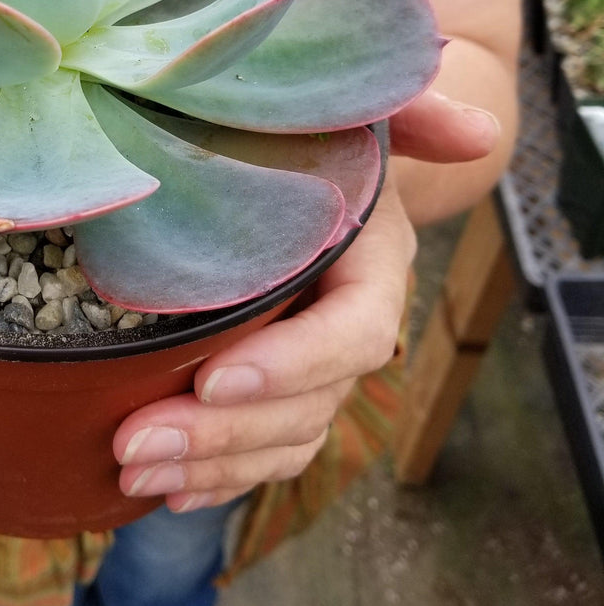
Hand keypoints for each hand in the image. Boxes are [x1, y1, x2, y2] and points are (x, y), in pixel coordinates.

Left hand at [112, 88, 498, 510]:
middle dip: (223, 433)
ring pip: (282, 438)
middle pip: (306, 404)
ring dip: (209, 465)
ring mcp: (315, 366)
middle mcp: (348, 326)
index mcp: (373, 266)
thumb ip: (412, 114)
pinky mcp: (281, 387)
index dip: (292, 362)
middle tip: (134, 441)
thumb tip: (476, 133)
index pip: (353, 334)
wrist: (314, 167)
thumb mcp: (359, 115)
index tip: (211, 375)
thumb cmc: (325, 136)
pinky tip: (167, 490)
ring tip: (130, 470)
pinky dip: (220, 476)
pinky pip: (264, 449)